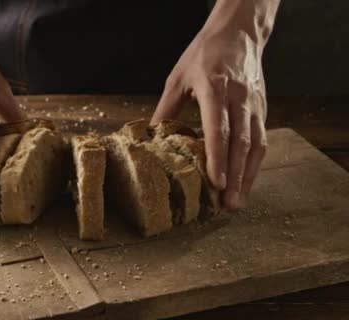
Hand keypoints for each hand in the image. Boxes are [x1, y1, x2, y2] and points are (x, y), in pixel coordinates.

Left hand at [151, 29, 267, 209]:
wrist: (239, 33)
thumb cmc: (204, 53)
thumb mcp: (178, 77)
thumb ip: (166, 108)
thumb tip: (150, 137)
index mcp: (215, 88)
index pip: (218, 128)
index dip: (217, 157)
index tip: (215, 182)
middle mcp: (239, 98)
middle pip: (240, 143)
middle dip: (235, 176)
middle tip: (227, 204)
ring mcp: (255, 104)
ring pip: (256, 144)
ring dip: (248, 175)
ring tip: (237, 201)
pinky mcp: (263, 108)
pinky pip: (261, 139)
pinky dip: (255, 163)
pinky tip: (246, 181)